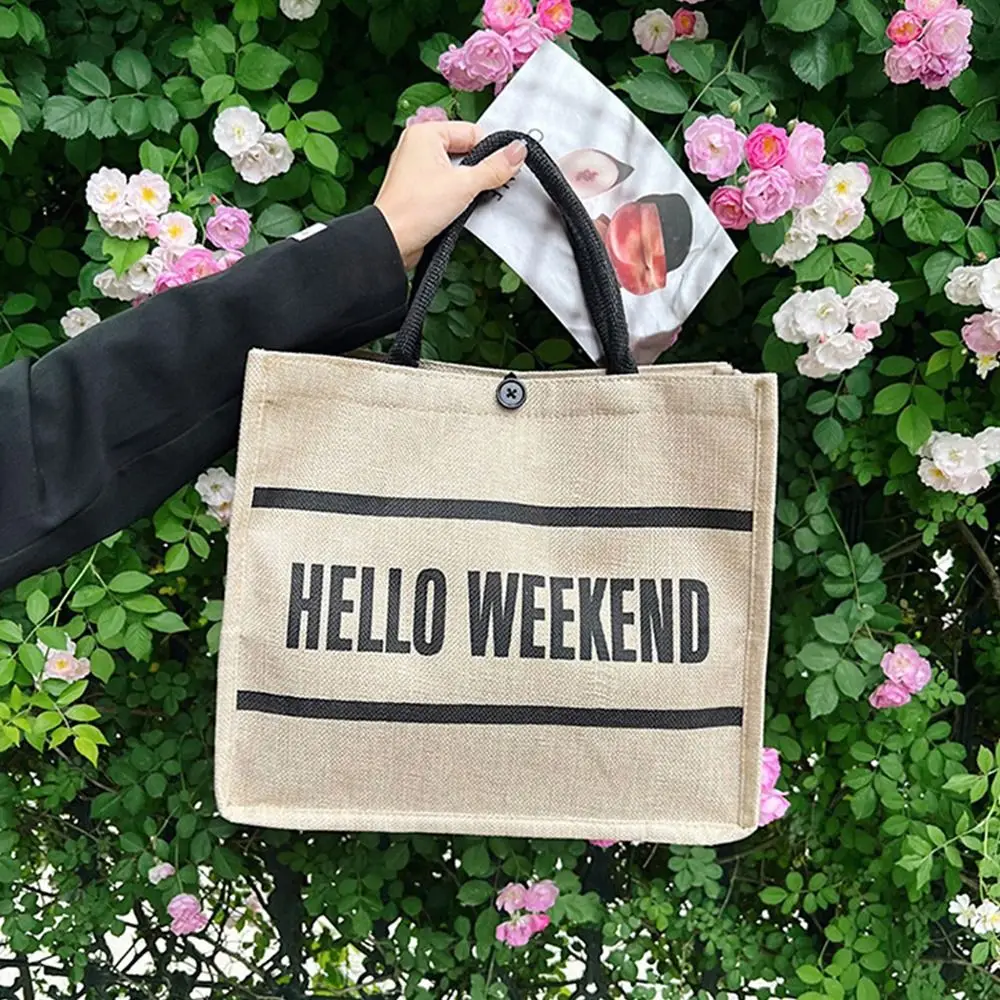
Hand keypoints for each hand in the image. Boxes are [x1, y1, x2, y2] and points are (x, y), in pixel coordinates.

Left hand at [374, 121, 527, 270]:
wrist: (392, 240)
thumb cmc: (415, 208)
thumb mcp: (465, 185)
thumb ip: (495, 168)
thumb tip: (517, 151)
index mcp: (425, 133)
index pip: (472, 132)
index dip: (490, 151)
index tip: (504, 168)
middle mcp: (418, 146)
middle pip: (465, 151)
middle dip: (479, 170)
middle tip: (487, 187)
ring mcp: (416, 169)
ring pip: (456, 170)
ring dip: (468, 186)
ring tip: (469, 200)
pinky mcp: (418, 190)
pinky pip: (446, 185)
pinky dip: (457, 195)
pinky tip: (459, 208)